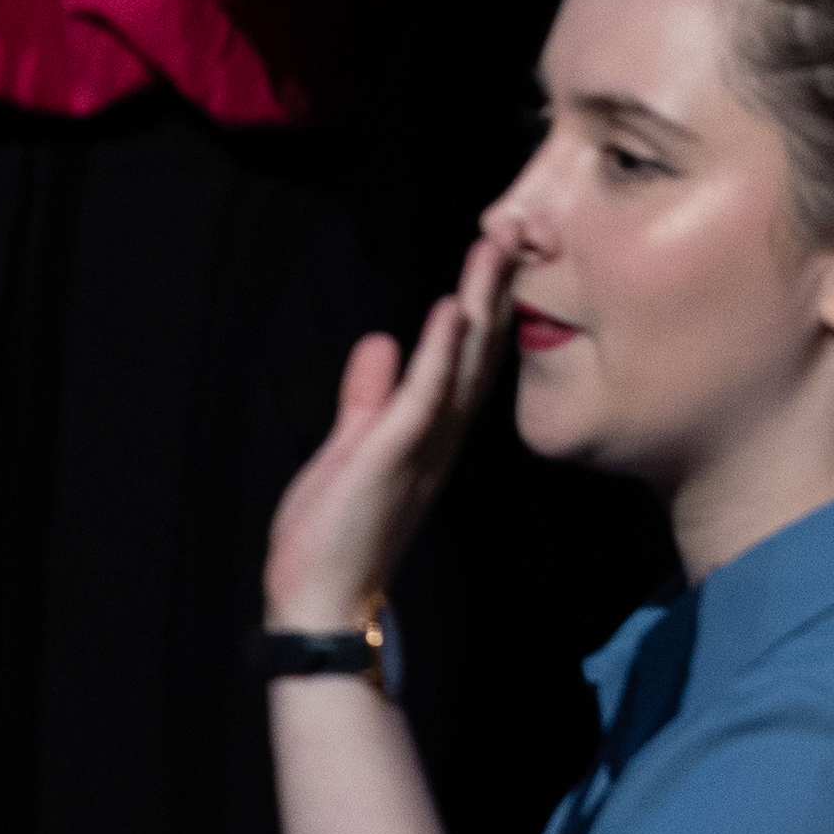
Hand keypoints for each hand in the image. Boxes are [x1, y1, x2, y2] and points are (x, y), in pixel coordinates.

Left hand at [262, 230, 504, 634]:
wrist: (318, 602)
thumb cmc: (333, 535)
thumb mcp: (349, 448)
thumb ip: (367, 395)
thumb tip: (382, 340)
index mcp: (433, 431)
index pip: (468, 356)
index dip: (485, 302)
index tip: (497, 252)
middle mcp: (443, 434)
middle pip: (480, 348)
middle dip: (496, 288)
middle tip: (515, 231)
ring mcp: (425, 443)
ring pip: (465, 362)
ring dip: (480, 302)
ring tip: (495, 248)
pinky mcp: (397, 455)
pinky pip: (427, 395)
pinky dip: (442, 351)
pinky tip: (453, 310)